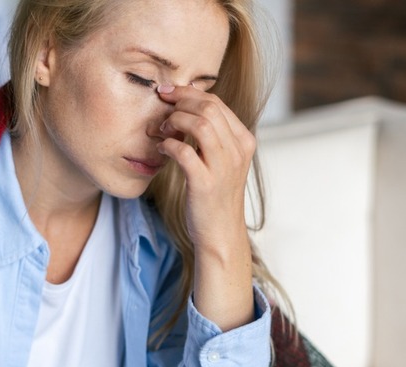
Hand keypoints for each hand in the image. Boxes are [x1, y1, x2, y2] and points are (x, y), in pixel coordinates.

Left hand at [156, 84, 254, 330]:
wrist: (220, 234)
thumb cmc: (216, 197)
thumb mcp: (223, 162)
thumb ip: (213, 137)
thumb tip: (185, 109)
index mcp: (244, 141)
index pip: (217, 103)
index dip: (189, 93)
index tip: (168, 92)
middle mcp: (238, 151)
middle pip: (209, 107)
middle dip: (180, 100)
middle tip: (161, 104)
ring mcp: (224, 167)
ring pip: (201, 124)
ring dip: (175, 120)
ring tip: (162, 129)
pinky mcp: (205, 183)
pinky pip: (185, 151)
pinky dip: (169, 144)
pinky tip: (162, 148)